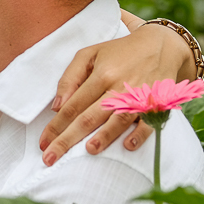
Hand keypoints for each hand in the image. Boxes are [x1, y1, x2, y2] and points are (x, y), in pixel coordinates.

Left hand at [39, 19, 194, 165]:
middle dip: (68, 139)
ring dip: (104, 136)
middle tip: (51, 158)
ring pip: (118, 120)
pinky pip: (149, 122)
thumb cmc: (118, 52)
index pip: (73, 105)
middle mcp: (119, 87)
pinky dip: (139, 134)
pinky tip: (128, 146)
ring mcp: (139, 97)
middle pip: (90, 117)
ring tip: (88, 151)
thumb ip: (70, 78)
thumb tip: (57, 107)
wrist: (161, 46)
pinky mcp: (157, 103)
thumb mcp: (89, 55)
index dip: (56, 125)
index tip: (43, 143)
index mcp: (101, 74)